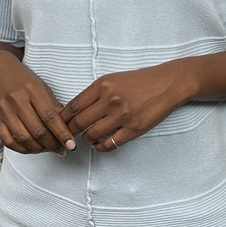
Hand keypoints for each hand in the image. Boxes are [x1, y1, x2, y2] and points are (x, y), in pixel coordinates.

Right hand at [0, 49, 75, 155]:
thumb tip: (67, 127)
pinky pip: (8, 141)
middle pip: (37, 130)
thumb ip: (53, 106)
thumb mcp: (41, 86)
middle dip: (52, 144)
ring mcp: (2, 110)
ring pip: (23, 138)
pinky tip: (30, 148)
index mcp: (32, 89)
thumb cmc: (23, 79)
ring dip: (38, 149)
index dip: (62, 133)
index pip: (50, 117)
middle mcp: (16, 100)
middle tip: (60, 149)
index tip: (71, 145)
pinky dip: (22, 149)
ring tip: (47, 149)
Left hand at [61, 65, 185, 152]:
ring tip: (87, 138)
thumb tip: (75, 110)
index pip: (74, 105)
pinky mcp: (133, 129)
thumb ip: (95, 93)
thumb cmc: (139, 81)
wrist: (167, 84)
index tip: (59, 124)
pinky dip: (100, 147)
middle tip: (67, 136)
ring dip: (86, 139)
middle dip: (70, 131)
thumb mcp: (113, 79)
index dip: (63, 118)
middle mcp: (110, 100)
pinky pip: (109, 144)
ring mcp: (122, 116)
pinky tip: (99, 144)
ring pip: (92, 134)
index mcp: (103, 85)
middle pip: (79, 122)